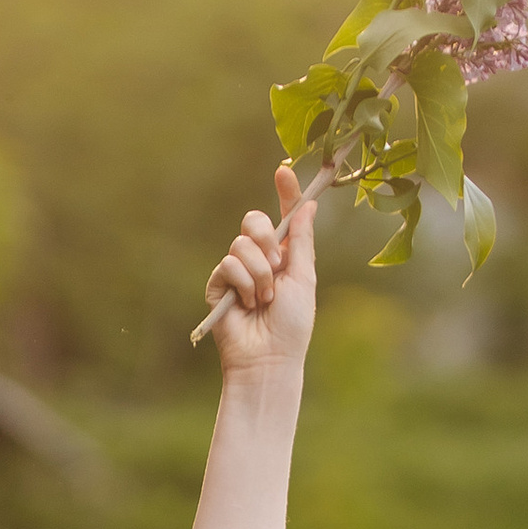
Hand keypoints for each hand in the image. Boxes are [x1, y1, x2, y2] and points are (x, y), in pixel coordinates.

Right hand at [205, 163, 316, 377]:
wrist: (268, 357)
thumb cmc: (292, 325)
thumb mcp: (304, 278)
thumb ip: (303, 241)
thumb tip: (309, 205)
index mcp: (284, 255)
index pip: (283, 216)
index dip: (284, 193)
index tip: (283, 171)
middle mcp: (259, 259)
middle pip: (253, 221)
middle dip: (265, 238)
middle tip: (277, 264)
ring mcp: (236, 272)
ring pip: (240, 245)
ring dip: (259, 272)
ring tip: (265, 299)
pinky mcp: (218, 286)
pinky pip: (228, 265)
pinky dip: (243, 283)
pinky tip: (247, 304)